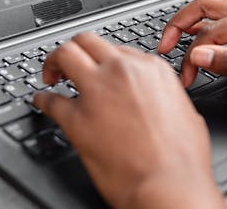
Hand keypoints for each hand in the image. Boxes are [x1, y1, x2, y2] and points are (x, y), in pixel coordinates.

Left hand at [34, 33, 225, 208]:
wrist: (170, 185)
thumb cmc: (183, 157)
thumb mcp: (184, 111)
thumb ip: (163, 96)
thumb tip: (155, 99)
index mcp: (151, 69)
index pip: (118, 50)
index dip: (104, 59)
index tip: (98, 68)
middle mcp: (123, 72)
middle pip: (87, 41)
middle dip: (74, 49)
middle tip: (67, 64)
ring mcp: (98, 91)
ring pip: (65, 54)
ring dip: (54, 62)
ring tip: (51, 74)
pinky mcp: (77, 119)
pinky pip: (50, 101)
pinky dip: (42, 100)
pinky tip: (41, 102)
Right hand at [159, 0, 226, 109]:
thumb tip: (199, 55)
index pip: (212, 31)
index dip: (193, 54)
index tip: (186, 77)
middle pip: (206, 5)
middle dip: (180, 24)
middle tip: (164, 46)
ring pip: (213, 9)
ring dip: (191, 23)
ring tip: (173, 41)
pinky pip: (224, 21)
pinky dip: (205, 29)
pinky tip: (196, 40)